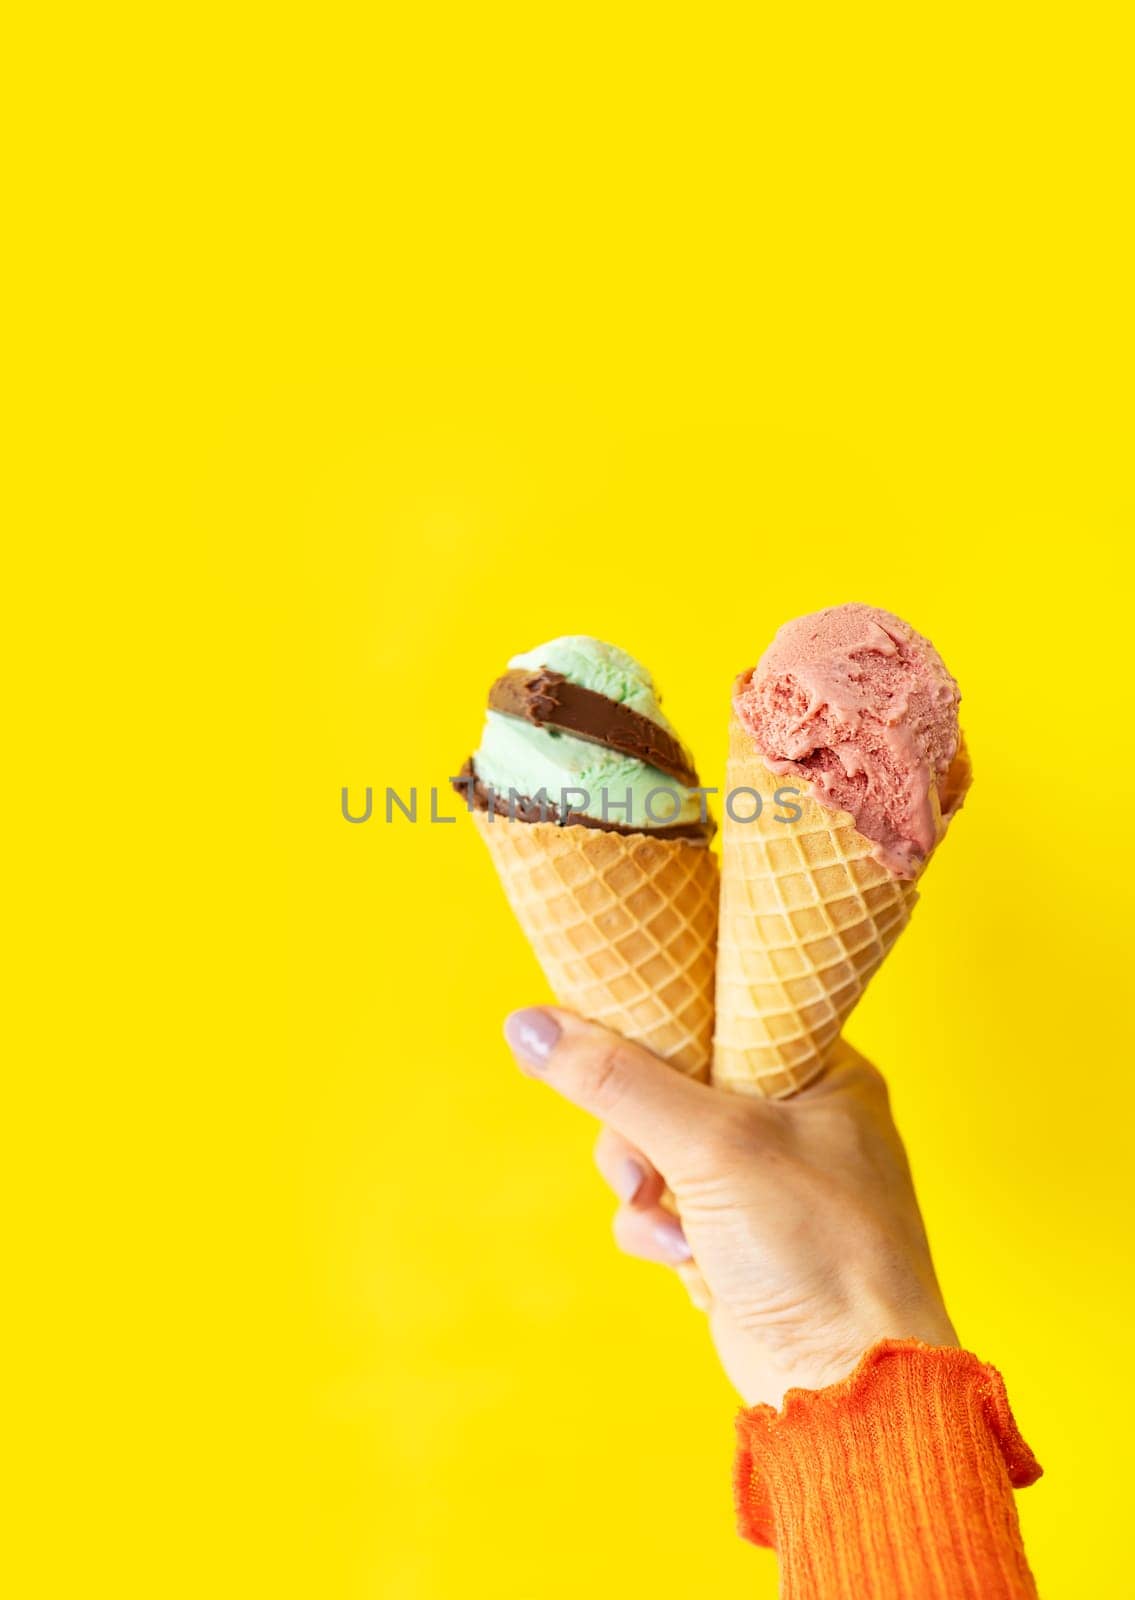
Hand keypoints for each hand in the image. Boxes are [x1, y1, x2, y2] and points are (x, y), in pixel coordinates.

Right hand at [503, 1007, 956, 1406]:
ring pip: (656, 1145)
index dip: (654, 1021)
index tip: (594, 1032)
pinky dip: (658, 1231)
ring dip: (644, 1187)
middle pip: (669, 1080)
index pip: (717, 1008)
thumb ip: (618, 1080)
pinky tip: (684, 1260)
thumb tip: (529, 1023)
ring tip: (669, 1226)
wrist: (847, 1387)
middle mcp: (795, 1115)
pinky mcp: (736, 1235)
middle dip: (638, 1130)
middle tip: (641, 1167)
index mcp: (819, 1068)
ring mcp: (764, 1178)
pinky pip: (663, 1205)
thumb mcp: (710, 1144)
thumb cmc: (815, 1248)